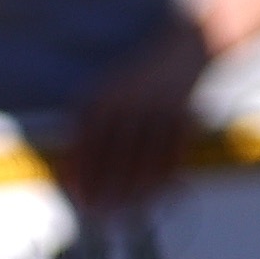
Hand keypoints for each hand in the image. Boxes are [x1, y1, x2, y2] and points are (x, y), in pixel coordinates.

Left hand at [49, 24, 206, 218]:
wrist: (188, 45)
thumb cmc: (139, 77)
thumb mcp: (109, 90)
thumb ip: (89, 124)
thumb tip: (71, 172)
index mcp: (107, 95)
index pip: (86, 141)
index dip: (81, 172)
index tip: (77, 197)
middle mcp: (132, 100)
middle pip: (115, 154)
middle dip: (107, 187)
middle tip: (100, 213)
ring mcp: (160, 106)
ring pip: (145, 156)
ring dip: (136, 187)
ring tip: (127, 209)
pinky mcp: (185, 113)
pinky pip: (173, 150)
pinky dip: (166, 174)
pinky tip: (158, 192)